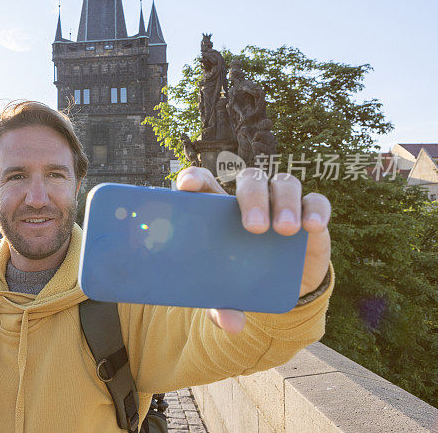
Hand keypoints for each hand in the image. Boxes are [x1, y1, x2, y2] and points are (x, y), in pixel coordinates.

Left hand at [176, 166, 331, 333]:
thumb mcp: (229, 294)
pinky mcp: (310, 212)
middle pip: (249, 181)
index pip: (204, 183)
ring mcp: (281, 202)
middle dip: (251, 198)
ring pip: (283, 184)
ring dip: (284, 203)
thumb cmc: (243, 279)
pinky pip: (316, 201)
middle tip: (254, 228)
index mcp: (220, 209)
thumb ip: (224, 307)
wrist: (285, 288)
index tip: (186, 186)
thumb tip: (230, 325)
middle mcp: (251, 199)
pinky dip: (315, 209)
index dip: (194, 179)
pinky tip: (311, 227)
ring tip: (285, 230)